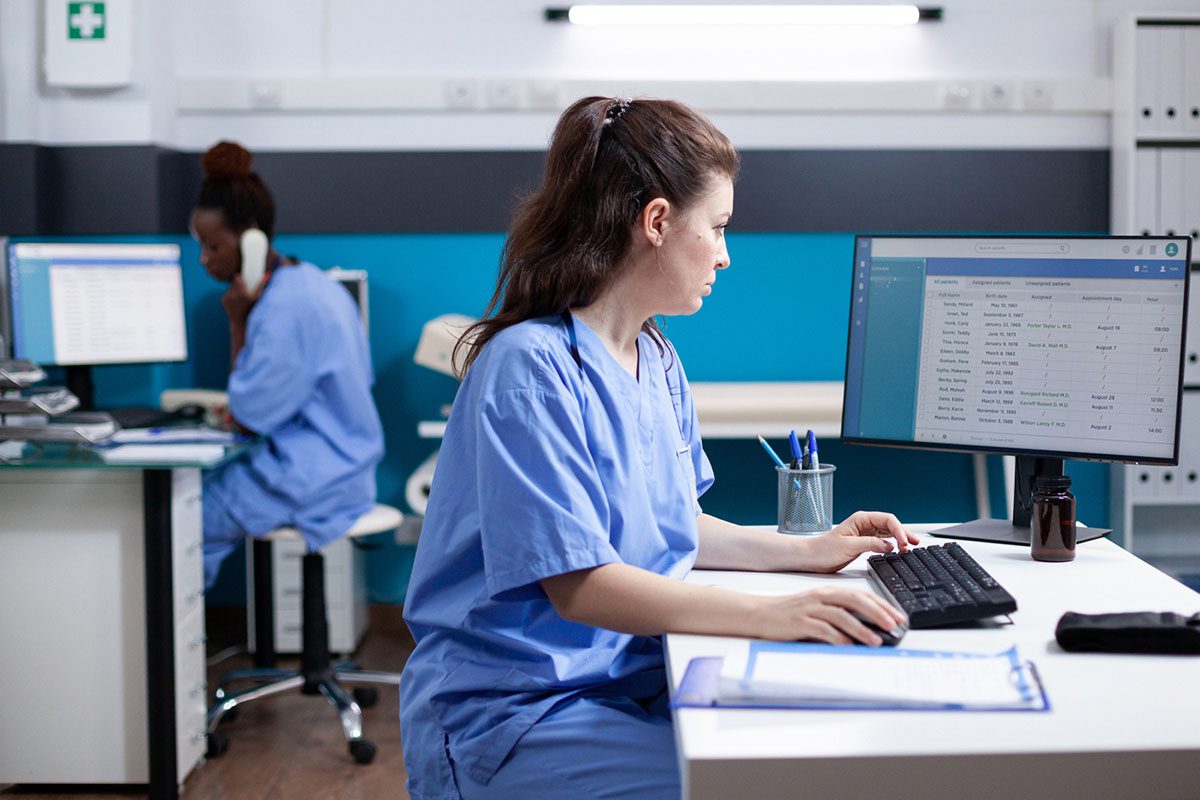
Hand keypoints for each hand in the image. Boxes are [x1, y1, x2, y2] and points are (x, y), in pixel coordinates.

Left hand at [220, 274, 264, 324]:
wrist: (241, 321)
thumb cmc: (253, 308)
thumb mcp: (258, 297)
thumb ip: (262, 285)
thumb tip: (268, 274)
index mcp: (242, 294)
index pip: (237, 278)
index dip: (240, 277)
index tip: (243, 278)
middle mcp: (233, 296)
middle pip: (234, 282)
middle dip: (239, 283)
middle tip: (244, 288)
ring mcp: (227, 298)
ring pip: (231, 287)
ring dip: (235, 289)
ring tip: (241, 296)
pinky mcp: (223, 299)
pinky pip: (227, 292)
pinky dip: (231, 294)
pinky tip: (236, 301)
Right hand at [752, 585, 907, 645]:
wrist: (761, 613)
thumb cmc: (791, 613)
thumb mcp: (817, 607)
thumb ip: (839, 613)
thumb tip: (868, 628)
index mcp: (828, 591)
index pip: (860, 594)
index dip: (881, 604)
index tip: (898, 616)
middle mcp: (821, 596)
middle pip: (854, 600)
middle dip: (877, 613)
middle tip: (894, 625)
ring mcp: (810, 608)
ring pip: (841, 615)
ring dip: (861, 628)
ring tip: (876, 641)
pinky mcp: (800, 622)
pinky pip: (823, 630)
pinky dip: (837, 638)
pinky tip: (848, 646)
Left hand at [801, 511, 919, 573]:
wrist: (811, 558)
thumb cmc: (824, 550)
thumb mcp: (848, 547)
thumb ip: (870, 544)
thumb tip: (889, 545)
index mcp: (861, 519)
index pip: (887, 519)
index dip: (899, 530)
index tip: (903, 543)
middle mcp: (864, 524)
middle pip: (891, 525)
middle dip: (903, 533)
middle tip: (914, 544)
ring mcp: (865, 533)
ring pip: (889, 533)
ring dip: (900, 539)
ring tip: (910, 547)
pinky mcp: (864, 543)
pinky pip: (883, 541)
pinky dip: (893, 545)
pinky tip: (898, 550)